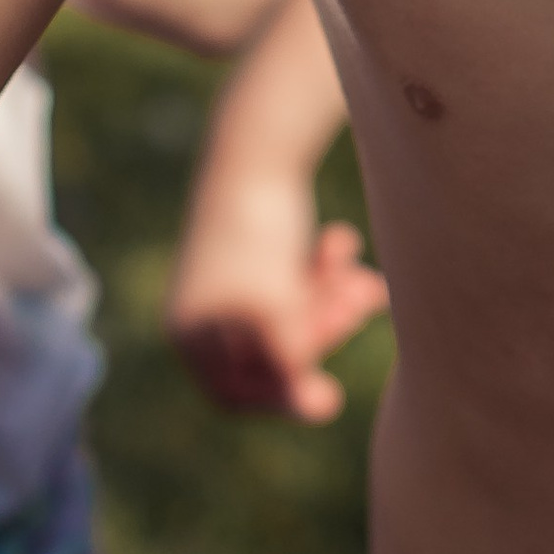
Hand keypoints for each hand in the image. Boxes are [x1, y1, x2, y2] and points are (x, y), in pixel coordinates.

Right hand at [168, 169, 388, 420]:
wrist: (257, 145)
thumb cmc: (257, 230)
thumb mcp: (276, 306)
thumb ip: (293, 360)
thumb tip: (319, 408)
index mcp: (192, 330)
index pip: (237, 392)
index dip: (283, 397)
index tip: (329, 396)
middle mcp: (207, 310)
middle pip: (273, 352)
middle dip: (319, 330)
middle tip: (355, 305)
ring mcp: (232, 280)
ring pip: (295, 315)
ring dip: (332, 299)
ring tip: (361, 274)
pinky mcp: (261, 252)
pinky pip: (300, 282)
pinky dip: (327, 271)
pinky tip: (345, 242)